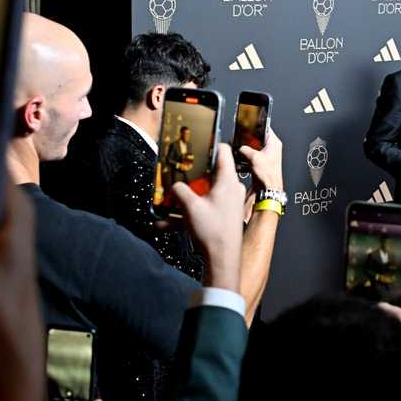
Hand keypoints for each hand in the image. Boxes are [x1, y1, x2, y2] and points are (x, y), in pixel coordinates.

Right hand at [173, 143, 245, 291]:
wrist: (223, 258)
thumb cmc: (213, 231)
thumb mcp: (190, 207)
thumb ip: (179, 190)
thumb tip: (174, 186)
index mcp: (227, 180)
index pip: (223, 152)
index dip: (211, 144)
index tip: (199, 141)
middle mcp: (232, 188)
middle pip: (213, 171)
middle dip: (195, 171)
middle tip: (181, 170)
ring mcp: (230, 202)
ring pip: (207, 190)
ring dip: (190, 194)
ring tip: (171, 199)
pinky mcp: (226, 214)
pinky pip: (206, 206)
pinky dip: (191, 210)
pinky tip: (168, 222)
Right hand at [239, 129, 282, 190]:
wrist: (269, 189)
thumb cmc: (269, 175)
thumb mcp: (254, 157)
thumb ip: (244, 149)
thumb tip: (239, 147)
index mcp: (274, 142)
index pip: (264, 127)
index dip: (254, 125)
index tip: (246, 125)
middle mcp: (271, 148)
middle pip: (256, 138)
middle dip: (247, 140)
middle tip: (239, 139)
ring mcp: (266, 156)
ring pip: (253, 148)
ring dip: (245, 150)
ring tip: (238, 151)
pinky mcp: (261, 163)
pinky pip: (251, 156)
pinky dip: (245, 158)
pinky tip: (240, 160)